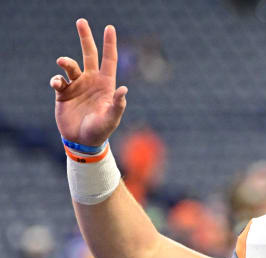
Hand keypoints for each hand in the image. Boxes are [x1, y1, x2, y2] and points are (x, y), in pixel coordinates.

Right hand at [51, 19, 126, 146]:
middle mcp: (91, 81)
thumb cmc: (101, 130)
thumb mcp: (111, 118)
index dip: (109, 44)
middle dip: (86, 38)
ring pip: (70, 66)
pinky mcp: (63, 93)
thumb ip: (117, 105)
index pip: (109, 60)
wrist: (82, 141)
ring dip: (66, 62)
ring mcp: (77, 86)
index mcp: (106, 84)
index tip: (109, 28)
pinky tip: (57, 84)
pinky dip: (56, 80)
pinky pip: (58, 80)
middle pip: (89, 54)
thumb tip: (124, 89)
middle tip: (81, 21)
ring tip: (62, 62)